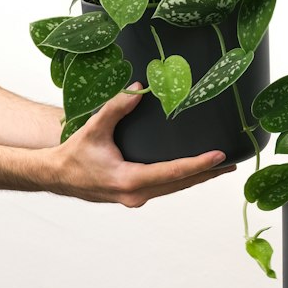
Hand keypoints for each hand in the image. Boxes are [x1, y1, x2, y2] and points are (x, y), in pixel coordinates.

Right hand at [49, 84, 231, 206]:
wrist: (56, 176)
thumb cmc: (74, 154)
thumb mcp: (94, 128)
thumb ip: (117, 107)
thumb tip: (140, 89)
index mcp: (129, 180)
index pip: (172, 172)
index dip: (198, 164)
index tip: (219, 157)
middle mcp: (135, 194)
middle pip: (180, 184)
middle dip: (206, 173)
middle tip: (231, 163)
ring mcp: (135, 198)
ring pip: (174, 188)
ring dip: (197, 178)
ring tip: (220, 168)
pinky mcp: (134, 195)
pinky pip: (165, 188)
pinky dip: (181, 179)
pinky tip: (194, 171)